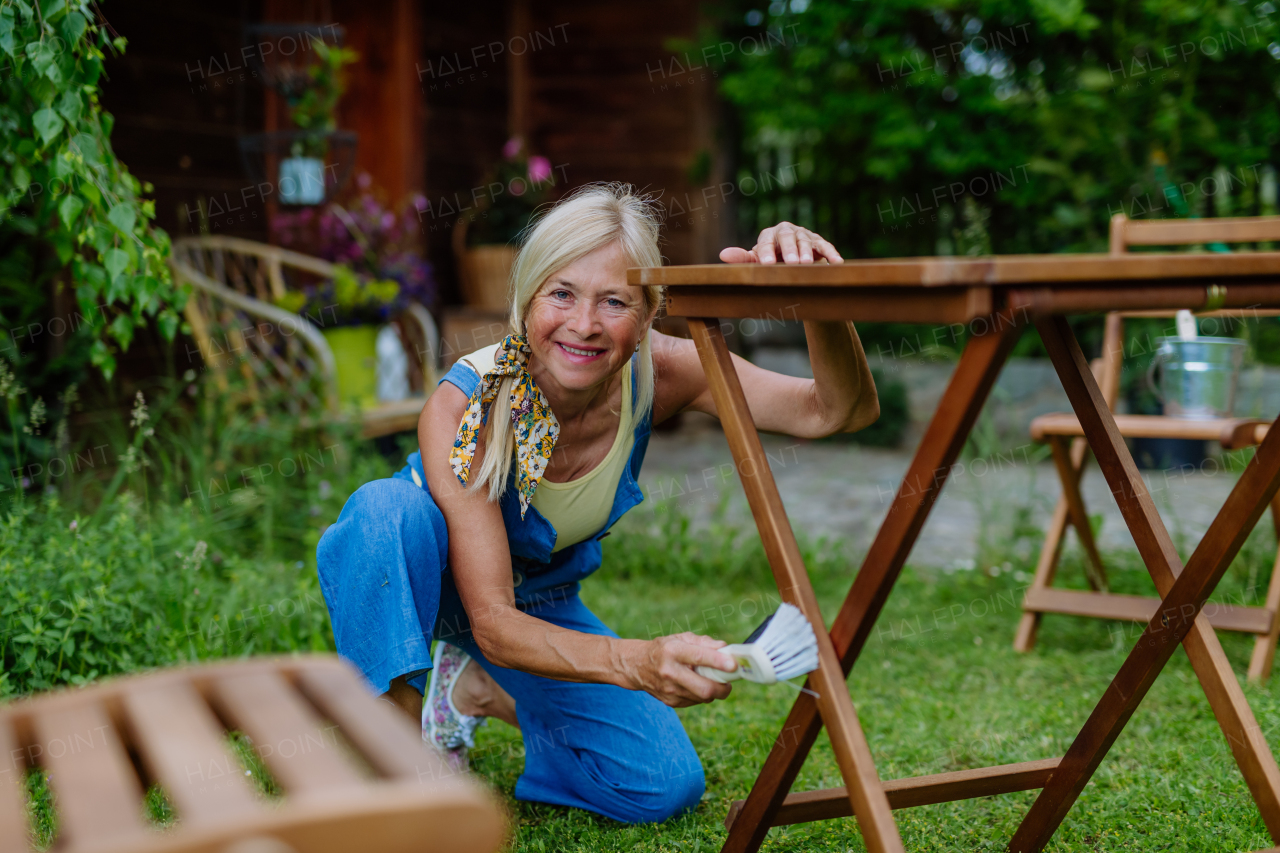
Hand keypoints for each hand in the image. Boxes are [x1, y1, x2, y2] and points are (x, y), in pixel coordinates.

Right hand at [622, 632, 736, 707]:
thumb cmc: (664, 649)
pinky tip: (696, 685)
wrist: (636, 666)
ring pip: (703, 698)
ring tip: (711, 680)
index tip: (734, 665)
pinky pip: (695, 702)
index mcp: (673, 651)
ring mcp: (669, 690)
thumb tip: (725, 648)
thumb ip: (704, 642)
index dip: (719, 662)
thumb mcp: (681, 638)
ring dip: (713, 691)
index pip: (699, 657)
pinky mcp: (670, 702)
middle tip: (729, 682)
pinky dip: (702, 695)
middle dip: (722, 688)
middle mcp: (670, 672)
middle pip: (704, 688)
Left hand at [719, 221, 842, 264]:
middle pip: (788, 237)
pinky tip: (837, 263)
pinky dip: (831, 254)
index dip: (766, 252)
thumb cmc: (769, 261)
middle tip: (792, 263)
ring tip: (807, 264)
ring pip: (806, 240)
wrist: (789, 262)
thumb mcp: (756, 262)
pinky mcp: (819, 242)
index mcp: (769, 235)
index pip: (766, 241)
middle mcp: (786, 231)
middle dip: (790, 250)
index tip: (766, 265)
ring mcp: (804, 235)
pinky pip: (825, 246)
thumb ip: (742, 259)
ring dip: (807, 252)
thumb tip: (723, 255)